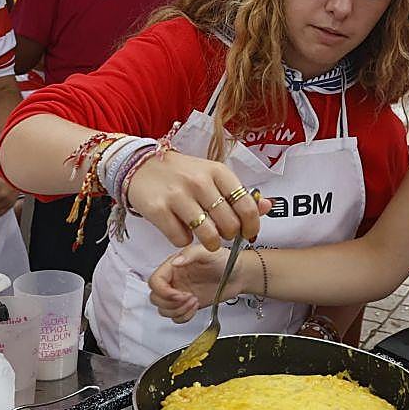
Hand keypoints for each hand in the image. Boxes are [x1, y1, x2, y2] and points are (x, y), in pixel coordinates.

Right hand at [123, 151, 263, 249]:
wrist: (140, 166)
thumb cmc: (182, 174)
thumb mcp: (213, 176)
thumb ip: (240, 194)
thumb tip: (269, 206)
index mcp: (217, 171)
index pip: (246, 206)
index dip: (252, 226)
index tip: (249, 233)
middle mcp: (199, 182)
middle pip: (229, 225)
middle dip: (229, 236)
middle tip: (222, 233)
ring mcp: (177, 196)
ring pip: (208, 236)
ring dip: (210, 243)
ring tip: (206, 237)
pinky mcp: (157, 210)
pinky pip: (181, 239)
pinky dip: (184, 240)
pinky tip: (181, 229)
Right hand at [148, 241, 252, 320]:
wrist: (239, 275)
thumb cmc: (225, 260)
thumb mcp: (208, 251)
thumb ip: (191, 254)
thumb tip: (175, 262)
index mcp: (173, 266)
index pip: (154, 281)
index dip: (163, 291)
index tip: (179, 294)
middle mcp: (173, 279)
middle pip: (155, 298)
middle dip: (171, 303)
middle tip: (189, 298)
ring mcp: (179, 293)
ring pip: (163, 309)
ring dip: (178, 310)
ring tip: (194, 301)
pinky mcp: (186, 305)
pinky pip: (175, 317)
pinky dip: (183, 316)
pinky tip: (195, 307)